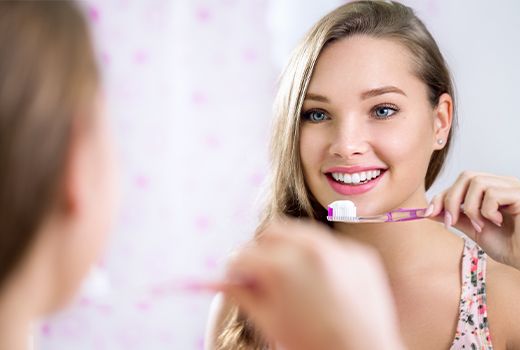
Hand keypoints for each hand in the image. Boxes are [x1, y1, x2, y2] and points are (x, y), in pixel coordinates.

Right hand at [219, 218, 403, 349]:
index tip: (239, 279)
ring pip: (302, 231)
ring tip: (296, 276)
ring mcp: (339, 248)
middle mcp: (309, 249)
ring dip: (291, 246)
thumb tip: (219, 281)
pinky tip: (324, 281)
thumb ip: (242, 295)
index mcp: (280, 268)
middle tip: (265, 273)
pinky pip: (331, 244)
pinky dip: (321, 256)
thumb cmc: (312, 346)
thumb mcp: (270, 322)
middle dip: (263, 249)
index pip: (242, 255)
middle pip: (271, 232)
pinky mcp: (360, 253)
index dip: (236, 270)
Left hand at [427, 171, 519, 268]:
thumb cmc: (511, 248)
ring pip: (477, 181)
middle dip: (451, 199)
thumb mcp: (476, 231)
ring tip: (481, 225)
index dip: (442, 196)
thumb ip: (457, 218)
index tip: (427, 213)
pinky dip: (487, 210)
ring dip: (470, 207)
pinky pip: (492, 193)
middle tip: (451, 222)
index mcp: (493, 190)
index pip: (461, 182)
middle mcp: (504, 184)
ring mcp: (514, 187)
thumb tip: (430, 211)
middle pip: (466, 176)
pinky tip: (498, 222)